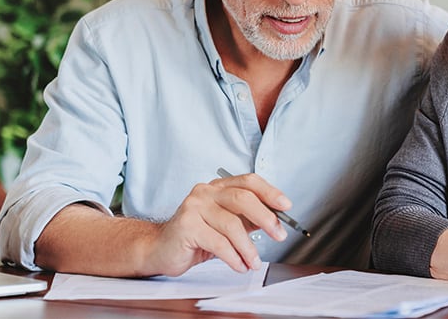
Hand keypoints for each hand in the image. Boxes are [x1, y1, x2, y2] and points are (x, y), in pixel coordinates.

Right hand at [147, 173, 291, 275]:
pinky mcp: (187, 226)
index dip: (270, 192)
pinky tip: (239, 265)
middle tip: (279, 235)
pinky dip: (234, 257)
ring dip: (248, 248)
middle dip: (266, 218)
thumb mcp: (226, 224)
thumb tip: (276, 220)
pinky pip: (218, 243)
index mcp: (217, 187)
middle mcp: (205, 192)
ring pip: (232, 225)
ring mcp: (194, 207)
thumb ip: (248, 219)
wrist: (160, 249)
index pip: (248, 181)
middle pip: (242, 199)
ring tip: (254, 262)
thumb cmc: (195, 236)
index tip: (286, 205)